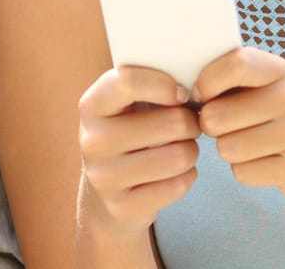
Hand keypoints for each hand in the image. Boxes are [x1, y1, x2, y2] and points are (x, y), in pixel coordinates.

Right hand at [76, 65, 202, 234]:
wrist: (104, 195)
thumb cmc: (127, 135)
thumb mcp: (124, 106)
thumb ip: (147, 84)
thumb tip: (193, 77)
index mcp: (91, 106)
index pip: (128, 81)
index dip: (166, 84)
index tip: (182, 93)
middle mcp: (92, 140)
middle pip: (170, 122)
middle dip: (190, 123)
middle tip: (188, 125)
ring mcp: (104, 177)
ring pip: (179, 156)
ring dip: (191, 151)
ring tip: (182, 149)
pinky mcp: (123, 207)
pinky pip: (178, 185)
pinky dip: (187, 177)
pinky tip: (175, 174)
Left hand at [193, 48, 284, 205]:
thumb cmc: (277, 116)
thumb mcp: (262, 87)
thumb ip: (228, 78)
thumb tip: (182, 90)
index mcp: (278, 69)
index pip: (234, 64)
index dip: (206, 82)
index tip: (202, 95)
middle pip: (217, 115)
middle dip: (211, 126)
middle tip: (228, 126)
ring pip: (227, 148)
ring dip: (229, 149)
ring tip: (250, 142)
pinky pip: (242, 172)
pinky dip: (245, 171)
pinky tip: (265, 161)